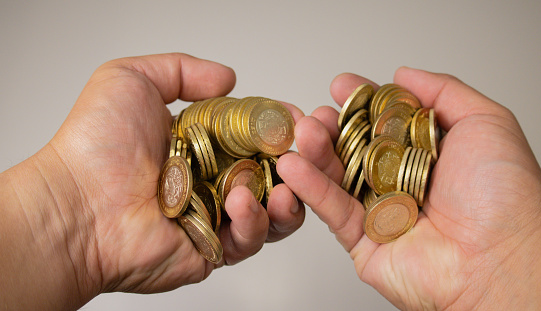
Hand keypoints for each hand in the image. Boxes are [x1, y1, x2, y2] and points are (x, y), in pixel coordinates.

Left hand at [0, 53, 303, 309]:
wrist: (74, 205)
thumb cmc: (95, 145)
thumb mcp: (132, 80)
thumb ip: (182, 71)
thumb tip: (230, 80)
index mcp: (203, 144)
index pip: (258, 136)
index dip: (284, 127)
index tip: (302, 120)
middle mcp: (214, 179)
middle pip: (277, 172)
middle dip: (303, 159)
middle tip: (311, 145)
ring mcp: (216, 215)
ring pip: (276, 209)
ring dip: (290, 192)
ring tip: (285, 175)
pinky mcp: (213, 249)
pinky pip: (251, 239)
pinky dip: (256, 220)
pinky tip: (242, 200)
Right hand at [278, 67, 540, 309]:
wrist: (500, 262)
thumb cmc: (504, 196)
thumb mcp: (485, 123)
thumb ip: (443, 91)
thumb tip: (404, 74)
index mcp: (426, 154)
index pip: (384, 121)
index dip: (361, 103)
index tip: (341, 85)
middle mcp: (401, 181)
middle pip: (355, 148)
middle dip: (332, 128)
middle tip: (317, 114)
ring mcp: (380, 211)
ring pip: (338, 177)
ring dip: (316, 153)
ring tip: (304, 132)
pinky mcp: (363, 241)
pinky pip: (333, 211)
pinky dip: (311, 188)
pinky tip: (294, 166)